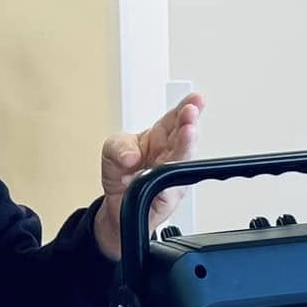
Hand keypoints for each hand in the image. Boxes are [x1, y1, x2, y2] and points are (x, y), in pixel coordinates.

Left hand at [93, 94, 205, 260]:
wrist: (116, 207)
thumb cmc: (122, 174)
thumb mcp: (112, 150)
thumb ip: (118, 147)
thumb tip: (130, 157)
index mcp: (160, 136)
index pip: (176, 117)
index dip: (187, 106)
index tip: (195, 99)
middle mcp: (170, 154)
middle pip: (184, 135)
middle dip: (189, 121)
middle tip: (191, 111)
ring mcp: (172, 174)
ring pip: (183, 159)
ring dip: (186, 145)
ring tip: (189, 131)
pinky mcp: (169, 195)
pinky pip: (172, 186)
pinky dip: (170, 176)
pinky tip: (171, 167)